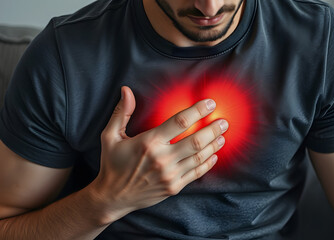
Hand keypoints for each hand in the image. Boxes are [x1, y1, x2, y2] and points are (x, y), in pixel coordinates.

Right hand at [90, 86, 227, 222]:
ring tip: (222, 135)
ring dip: (214, 145)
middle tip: (223, 121)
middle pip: (196, 140)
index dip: (198, 110)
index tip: (209, 104)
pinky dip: (208, 163)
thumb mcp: (110, 136)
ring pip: (199, 157)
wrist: (112, 197)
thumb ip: (121, 112)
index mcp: (149, 142)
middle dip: (213, 128)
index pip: (180, 122)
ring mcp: (170, 174)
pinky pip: (196, 173)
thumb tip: (126, 90)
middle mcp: (162, 158)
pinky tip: (214, 155)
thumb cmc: (112, 164)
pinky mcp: (174, 187)